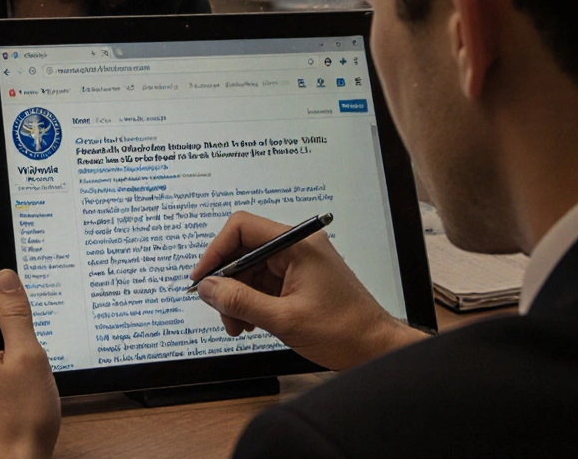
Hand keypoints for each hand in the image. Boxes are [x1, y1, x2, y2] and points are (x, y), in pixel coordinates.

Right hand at [190, 211, 425, 370]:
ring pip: (251, 270)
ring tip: (237, 325)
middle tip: (220, 310)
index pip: (243, 228)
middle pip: (244, 250)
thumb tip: (207, 289)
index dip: (216, 251)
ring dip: (238, 296)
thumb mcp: (283, 319)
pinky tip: (250, 322)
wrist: (375, 348)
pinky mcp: (300, 279)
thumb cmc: (343, 331)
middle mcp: (298, 247)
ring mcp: (299, 263)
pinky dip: (252, 301)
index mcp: (298, 244)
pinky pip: (264, 282)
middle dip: (227, 282)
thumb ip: (240, 301)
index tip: (202, 278)